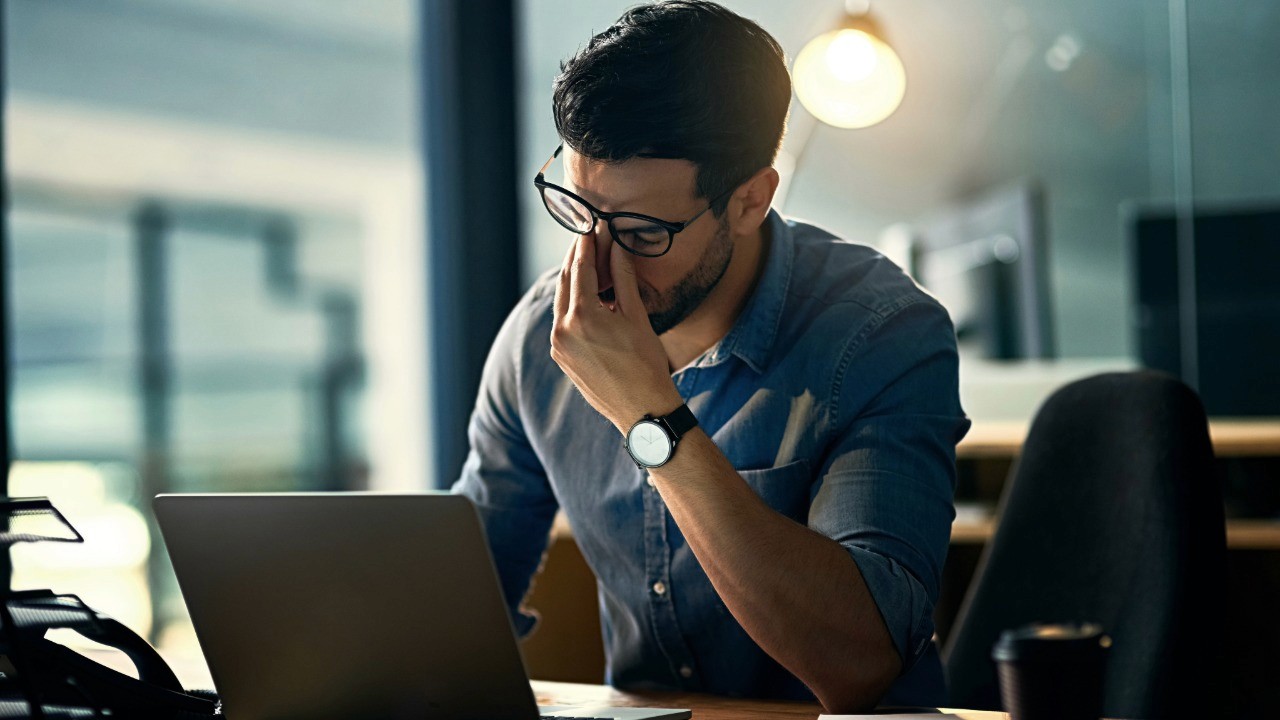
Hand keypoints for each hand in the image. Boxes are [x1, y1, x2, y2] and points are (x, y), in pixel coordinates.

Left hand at [550, 232, 682, 432]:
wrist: (642, 409)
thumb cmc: (646, 364)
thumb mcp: (637, 316)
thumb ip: (623, 278)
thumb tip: (617, 246)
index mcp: (582, 316)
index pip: (581, 268)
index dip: (587, 244)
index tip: (592, 226)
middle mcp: (562, 330)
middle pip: (566, 282)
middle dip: (576, 258)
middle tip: (586, 238)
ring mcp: (558, 346)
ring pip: (562, 302)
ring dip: (573, 281)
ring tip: (588, 263)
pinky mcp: (561, 357)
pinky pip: (563, 322)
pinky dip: (573, 305)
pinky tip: (587, 297)